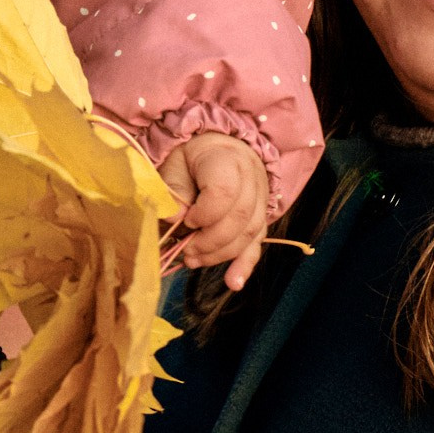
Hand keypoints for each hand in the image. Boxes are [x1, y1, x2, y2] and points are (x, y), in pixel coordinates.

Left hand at [157, 131, 270, 290]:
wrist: (220, 149)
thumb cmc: (192, 157)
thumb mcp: (175, 163)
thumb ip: (173, 189)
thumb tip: (174, 219)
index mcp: (227, 159)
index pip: (225, 192)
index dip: (204, 213)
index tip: (186, 220)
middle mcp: (251, 178)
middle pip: (239, 217)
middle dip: (210, 241)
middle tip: (186, 250)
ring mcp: (260, 199)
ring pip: (250, 233)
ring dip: (221, 254)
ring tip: (194, 261)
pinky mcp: (260, 217)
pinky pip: (257, 243)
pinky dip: (245, 265)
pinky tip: (233, 282)